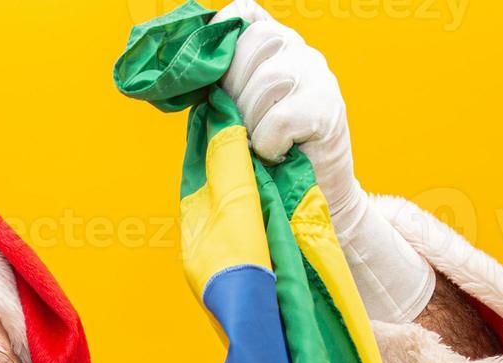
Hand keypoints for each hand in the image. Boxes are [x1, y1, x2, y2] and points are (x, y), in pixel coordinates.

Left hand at [212, 1, 435, 323]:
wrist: (306, 204)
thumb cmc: (261, 162)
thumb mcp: (230, 114)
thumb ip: (213, 88)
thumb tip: (173, 76)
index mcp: (273, 48)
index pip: (245, 14)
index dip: (220, 39)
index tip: (208, 79)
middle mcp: (299, 52)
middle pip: (255, 42)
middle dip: (235, 87)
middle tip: (242, 124)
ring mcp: (318, 77)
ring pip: (269, 79)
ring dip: (252, 121)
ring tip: (259, 144)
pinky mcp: (329, 110)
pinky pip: (282, 117)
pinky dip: (270, 142)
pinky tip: (276, 155)